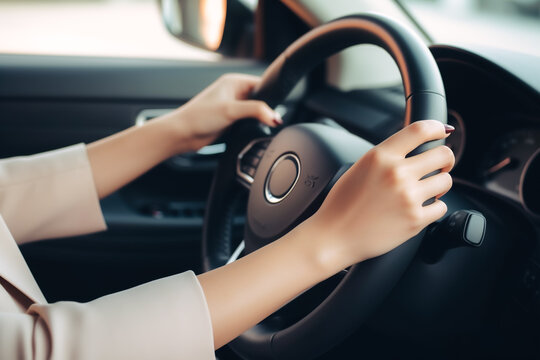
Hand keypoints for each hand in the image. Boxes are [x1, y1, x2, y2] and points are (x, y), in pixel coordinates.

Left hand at [161, 73, 280, 151]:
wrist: (182, 134)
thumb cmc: (199, 117)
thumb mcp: (231, 110)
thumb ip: (256, 111)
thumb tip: (275, 116)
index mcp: (234, 82)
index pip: (263, 84)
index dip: (272, 96)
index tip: (277, 108)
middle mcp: (234, 92)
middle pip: (261, 99)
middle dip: (265, 110)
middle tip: (268, 120)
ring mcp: (233, 107)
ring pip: (255, 112)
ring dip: (258, 119)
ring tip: (258, 125)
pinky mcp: (231, 120)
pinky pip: (248, 122)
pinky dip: (252, 127)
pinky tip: (251, 131)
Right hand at [307, 120, 454, 269]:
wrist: (334, 236)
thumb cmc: (341, 205)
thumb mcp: (359, 168)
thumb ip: (385, 157)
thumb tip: (412, 150)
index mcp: (380, 156)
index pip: (421, 130)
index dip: (437, 128)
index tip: (442, 132)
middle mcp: (396, 173)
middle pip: (443, 154)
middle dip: (445, 160)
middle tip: (439, 166)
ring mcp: (408, 197)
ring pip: (446, 181)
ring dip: (439, 185)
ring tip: (426, 191)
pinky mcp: (415, 220)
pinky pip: (441, 207)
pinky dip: (434, 207)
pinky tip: (419, 208)